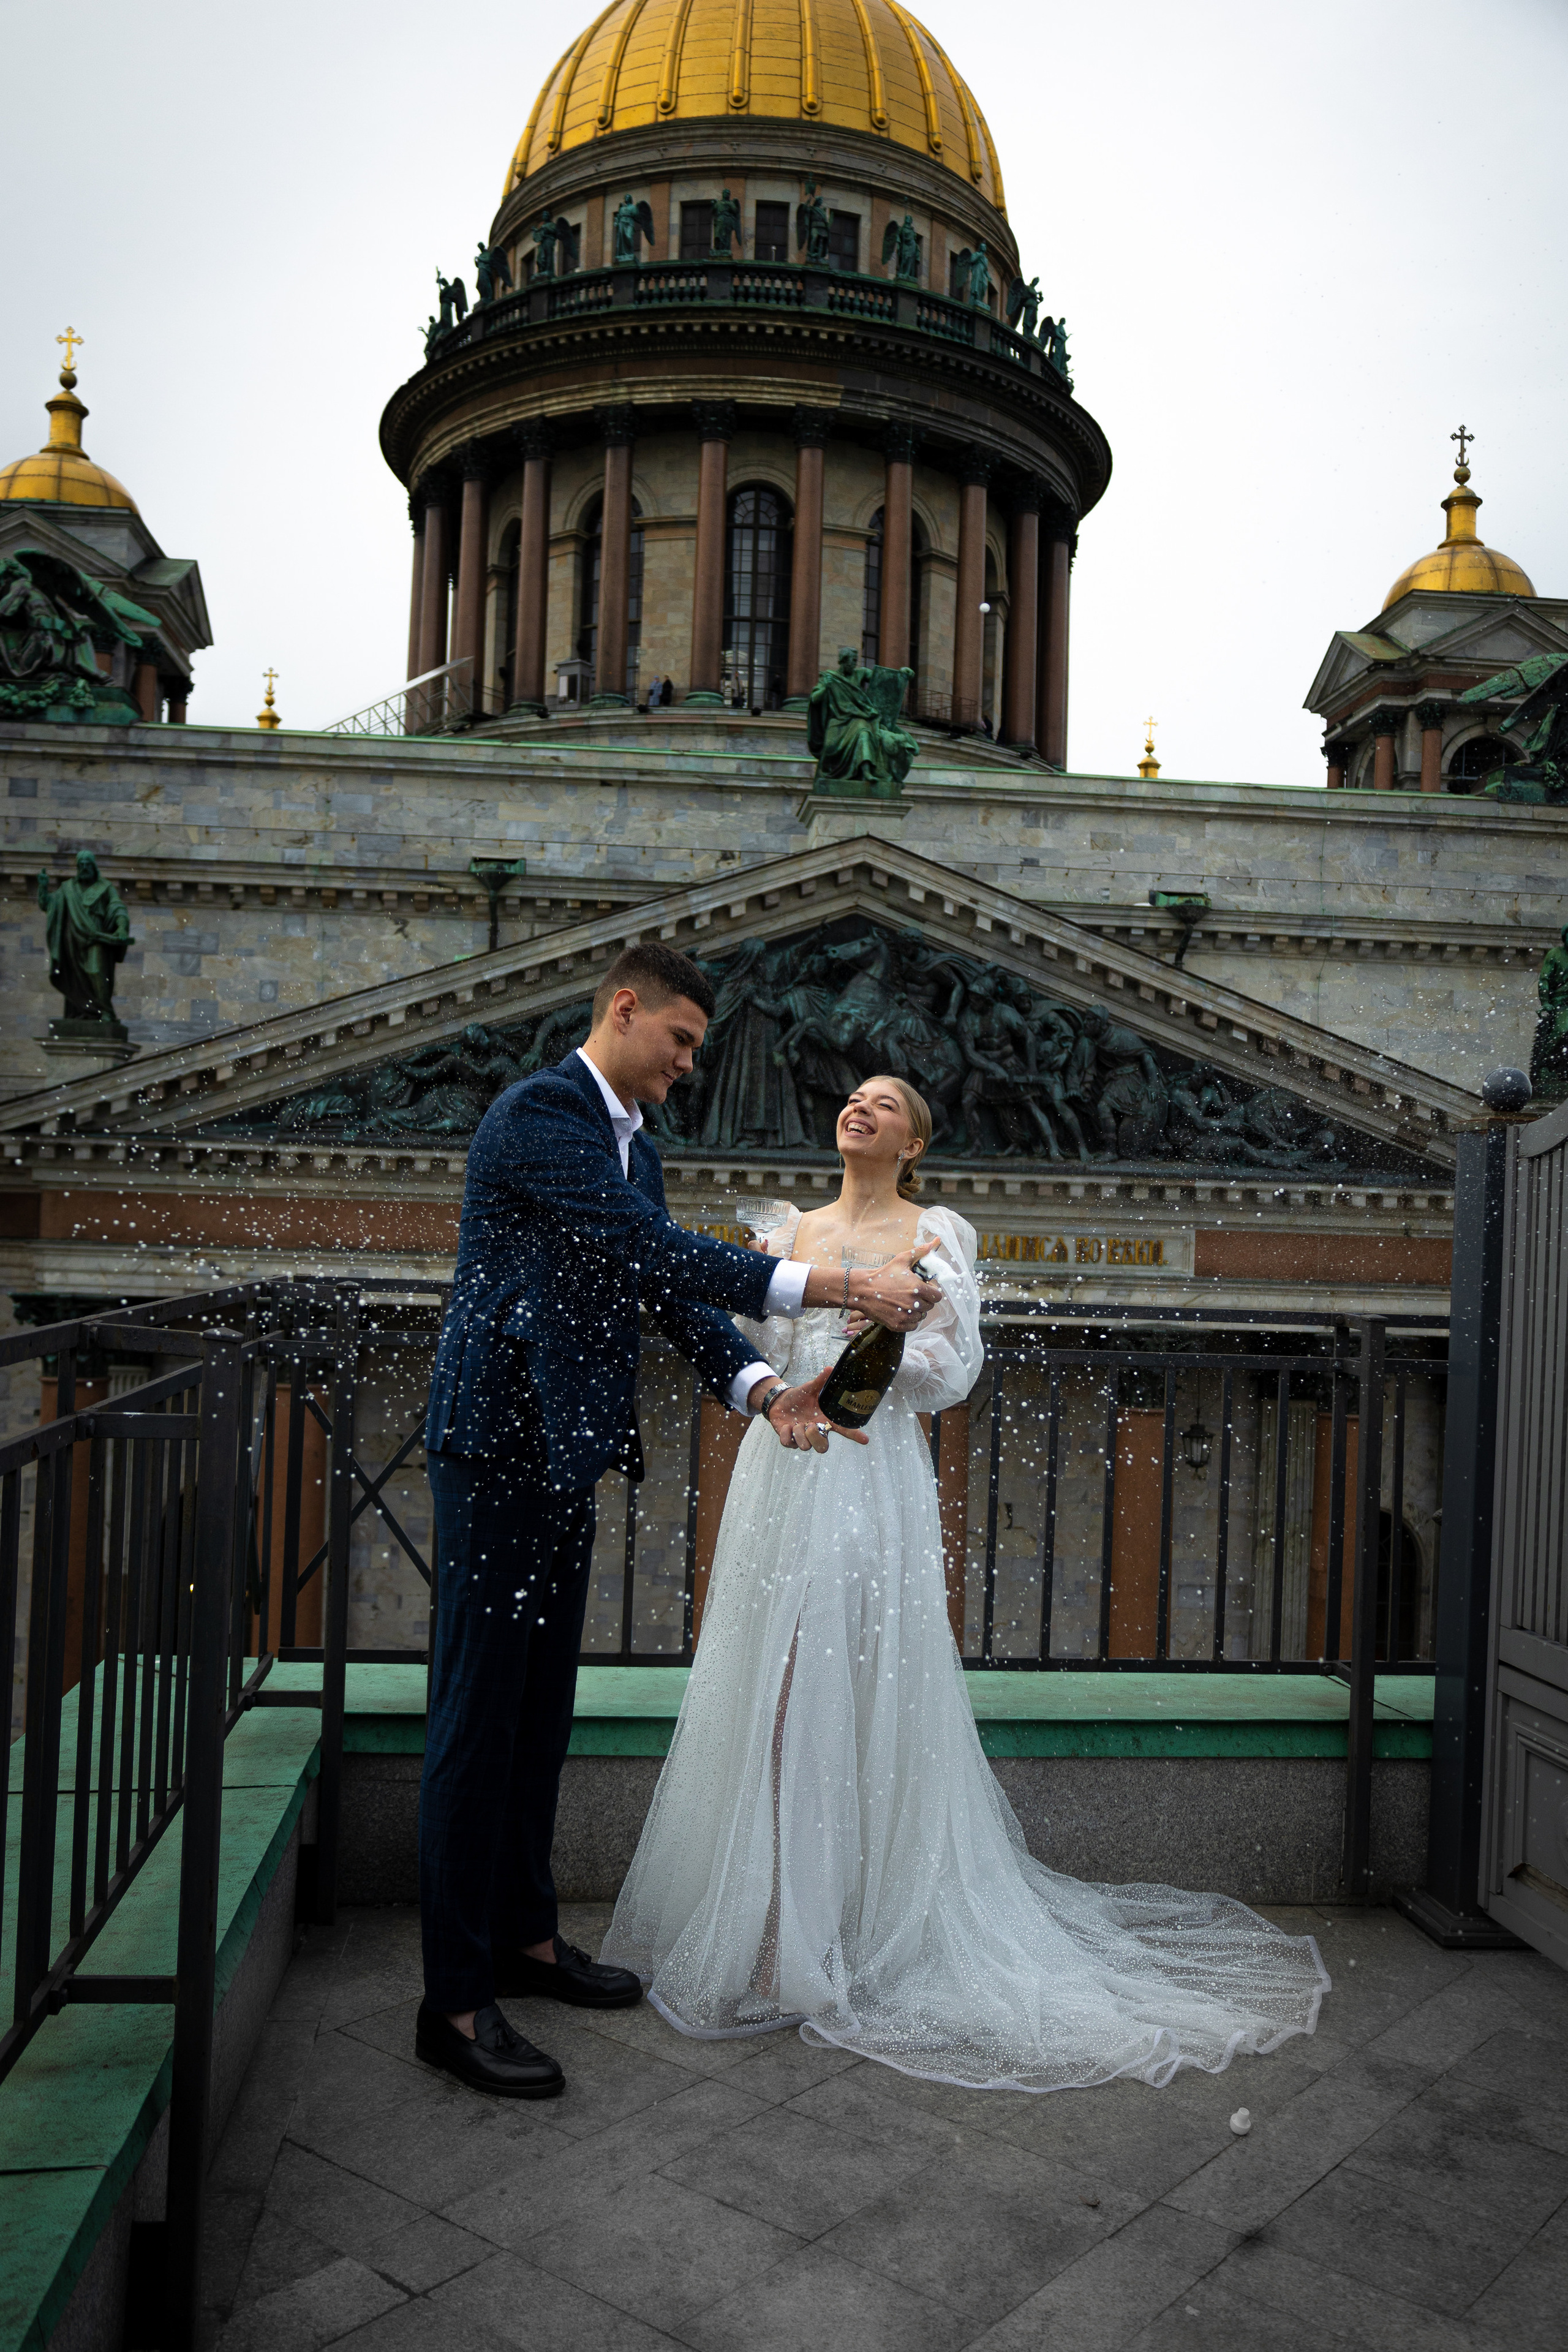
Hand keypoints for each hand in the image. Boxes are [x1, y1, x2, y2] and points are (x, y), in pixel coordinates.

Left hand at [748, 1366, 868, 1451]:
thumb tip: (830, 1368)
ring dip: (798, 1433)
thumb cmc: (799, 1397)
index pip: (843, 1430)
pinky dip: (785, 1433)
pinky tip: (786, 1425)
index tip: (865, 1439)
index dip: (855, 1435)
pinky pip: (788, 1443)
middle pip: (823, 1448)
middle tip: (809, 1425)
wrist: (780, 1402)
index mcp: (825, 1421)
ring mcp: (802, 1438)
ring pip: (805, 1447)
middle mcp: (815, 1432)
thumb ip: (820, 1381)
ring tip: (795, 1422)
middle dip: (815, 1437)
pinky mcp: (788, 1440)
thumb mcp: (810, 1388)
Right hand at [846, 1247, 940, 1330]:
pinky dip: (909, 1319)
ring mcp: (905, 1316)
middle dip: (924, 1300)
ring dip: (917, 1310)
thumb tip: (937, 1241)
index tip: (924, 1288)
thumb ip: (921, 1251)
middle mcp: (913, 1304)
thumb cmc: (883, 1274)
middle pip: (930, 1306)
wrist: (863, 1290)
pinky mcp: (898, 1325)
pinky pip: (913, 1325)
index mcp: (917, 1288)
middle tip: (913, 1294)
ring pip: (921, 1316)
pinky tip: (901, 1310)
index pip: (937, 1296)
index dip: (932, 1291)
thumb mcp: (901, 1260)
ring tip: (905, 1301)